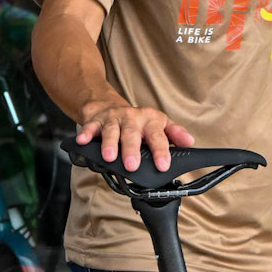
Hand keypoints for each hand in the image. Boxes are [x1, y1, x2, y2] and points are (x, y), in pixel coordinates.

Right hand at [75, 98, 194, 173]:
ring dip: (110, 144)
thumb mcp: (159, 124)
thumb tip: (189, 142)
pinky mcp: (96, 120)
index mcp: (150, 121)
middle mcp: (132, 118)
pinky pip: (90, 127)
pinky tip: (82, 141)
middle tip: (133, 165)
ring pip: (111, 131)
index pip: (157, 137)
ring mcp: (113, 119)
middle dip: (132, 150)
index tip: (163, 166)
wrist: (108, 105)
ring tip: (109, 157)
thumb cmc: (137, 121)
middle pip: (132, 134)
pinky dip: (85, 134)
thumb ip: (175, 134)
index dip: (161, 151)